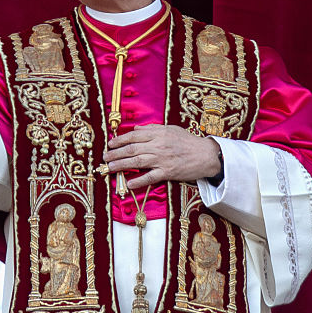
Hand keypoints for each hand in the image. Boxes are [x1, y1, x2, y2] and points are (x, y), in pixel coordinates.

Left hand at [103, 124, 221, 189]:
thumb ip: (151, 129)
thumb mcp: (170, 129)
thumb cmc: (188, 141)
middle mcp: (158, 146)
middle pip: (132, 149)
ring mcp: (162, 160)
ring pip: (137, 162)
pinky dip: (139, 180)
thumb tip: (135, 129)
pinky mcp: (168, 173)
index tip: (110, 144)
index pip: (133, 136)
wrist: (206, 155)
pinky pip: (150, 177)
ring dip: (121, 165)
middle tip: (105, 158)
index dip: (119, 140)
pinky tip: (128, 183)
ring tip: (110, 168)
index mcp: (158, 134)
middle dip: (116, 153)